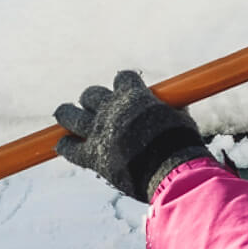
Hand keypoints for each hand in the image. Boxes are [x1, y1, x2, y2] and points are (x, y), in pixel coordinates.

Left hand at [53, 70, 213, 200]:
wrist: (172, 170)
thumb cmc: (182, 145)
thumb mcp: (181, 119)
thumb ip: (171, 111)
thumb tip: (176, 109)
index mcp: (133, 95)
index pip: (122, 78)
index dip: (124, 86)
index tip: (128, 94)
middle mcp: (111, 108)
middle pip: (91, 95)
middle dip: (93, 101)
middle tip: (99, 111)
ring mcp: (98, 131)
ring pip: (69, 114)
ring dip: (68, 115)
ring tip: (66, 115)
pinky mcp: (92, 155)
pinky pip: (68, 147)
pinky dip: (65, 146)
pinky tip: (65, 146)